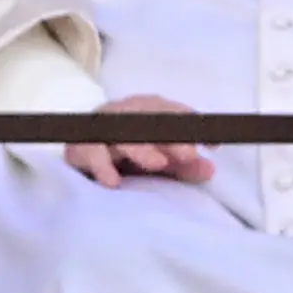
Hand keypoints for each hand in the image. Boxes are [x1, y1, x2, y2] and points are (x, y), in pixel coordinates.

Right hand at [64, 94, 215, 188]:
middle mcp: (125, 112)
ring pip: (121, 131)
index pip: (172, 112)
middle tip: (190, 156)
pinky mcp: (80, 146)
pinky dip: (102, 165)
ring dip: (140, 147)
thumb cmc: (129, 156)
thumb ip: (184, 166)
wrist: (83, 159)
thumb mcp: (161, 162)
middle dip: (171, 136)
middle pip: (149, 118)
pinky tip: (114, 182)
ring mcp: (102, 127)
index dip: (192, 125)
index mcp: (148, 110)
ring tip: (159, 165)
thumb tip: (210, 170)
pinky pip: (91, 151)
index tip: (212, 146)